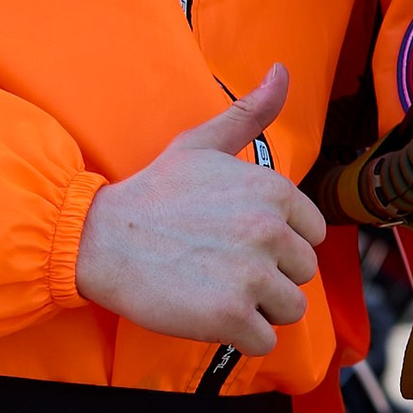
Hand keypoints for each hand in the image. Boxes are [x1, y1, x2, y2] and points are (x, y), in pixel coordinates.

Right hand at [74, 65, 324, 352]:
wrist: (101, 239)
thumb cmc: (153, 194)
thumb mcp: (201, 144)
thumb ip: (249, 114)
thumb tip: (282, 71)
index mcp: (272, 189)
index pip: (312, 233)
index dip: (279, 242)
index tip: (241, 240)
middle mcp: (269, 230)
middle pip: (303, 273)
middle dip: (271, 276)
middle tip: (223, 267)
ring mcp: (252, 275)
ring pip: (291, 309)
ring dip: (260, 309)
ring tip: (219, 290)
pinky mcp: (231, 316)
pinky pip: (265, 341)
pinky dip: (242, 337)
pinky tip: (210, 313)